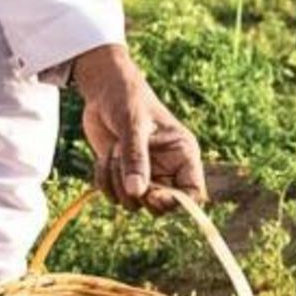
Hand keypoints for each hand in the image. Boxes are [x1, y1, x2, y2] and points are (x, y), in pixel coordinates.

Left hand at [70, 44, 205, 213]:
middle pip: (162, 206)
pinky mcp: (123, 175)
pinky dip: (104, 182)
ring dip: (117, 183)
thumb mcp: (133, 124)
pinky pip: (114, 196)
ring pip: (134, 203)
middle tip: (124, 170)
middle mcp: (167, 169)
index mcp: (183, 155)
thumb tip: (136, 193)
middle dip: (139, 193)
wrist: (102, 89)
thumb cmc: (127, 98)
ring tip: (113, 151)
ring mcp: (144, 174)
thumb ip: (136, 158)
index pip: (193, 193)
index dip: (176, 202)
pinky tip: (102, 158)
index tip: (150, 195)